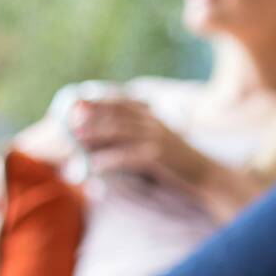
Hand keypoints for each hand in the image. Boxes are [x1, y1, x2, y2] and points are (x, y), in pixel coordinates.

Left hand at [67, 99, 205, 186]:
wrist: (206, 176)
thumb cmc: (180, 163)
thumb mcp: (161, 142)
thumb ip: (140, 134)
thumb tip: (109, 137)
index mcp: (153, 116)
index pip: (121, 102)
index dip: (98, 100)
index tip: (77, 101)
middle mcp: (153, 122)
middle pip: (115, 113)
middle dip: (91, 115)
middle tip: (69, 119)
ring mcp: (155, 138)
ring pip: (117, 131)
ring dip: (93, 134)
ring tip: (75, 139)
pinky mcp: (156, 156)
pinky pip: (124, 156)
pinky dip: (106, 160)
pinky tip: (92, 165)